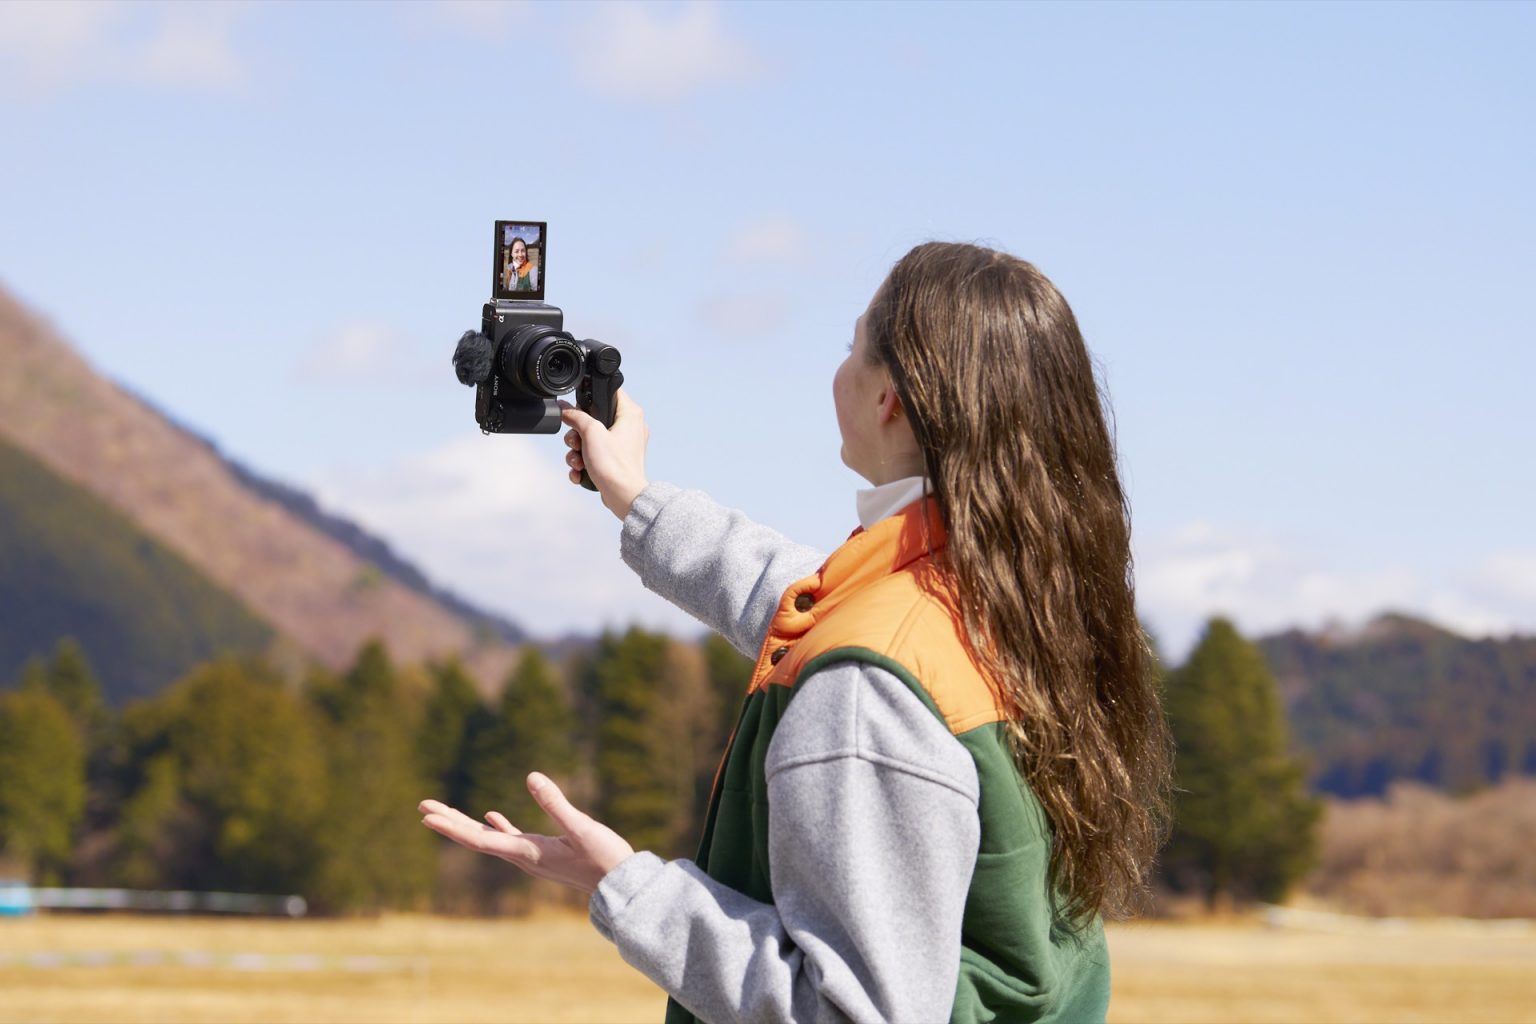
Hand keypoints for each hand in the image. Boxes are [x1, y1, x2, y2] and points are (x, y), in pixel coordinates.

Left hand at [418, 773, 634, 893]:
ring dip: (465, 824)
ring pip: (489, 838)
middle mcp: (523, 857)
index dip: (452, 827)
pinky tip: (490, 816)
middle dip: (449, 822)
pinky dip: (496, 826)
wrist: (622, 885)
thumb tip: (531, 775)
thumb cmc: (604, 857)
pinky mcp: (544, 852)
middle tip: (422, 806)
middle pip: (476, 839)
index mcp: (527, 853)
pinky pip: (511, 838)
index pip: (480, 840)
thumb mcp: (582, 827)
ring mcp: (532, 856)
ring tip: (442, 811)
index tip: (426, 817)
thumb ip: (556, 803)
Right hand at [559, 388, 648, 520]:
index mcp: (631, 414)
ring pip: (592, 439)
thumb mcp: (591, 434)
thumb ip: (576, 417)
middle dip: (578, 434)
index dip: (591, 400)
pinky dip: (585, 462)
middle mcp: (630, 427)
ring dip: (578, 451)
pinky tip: (580, 472)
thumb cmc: (614, 466)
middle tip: (576, 443)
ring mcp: (624, 444)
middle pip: (594, 419)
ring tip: (578, 461)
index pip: (610, 392)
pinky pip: (596, 454)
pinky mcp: (617, 459)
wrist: (623, 496)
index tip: (581, 411)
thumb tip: (565, 408)